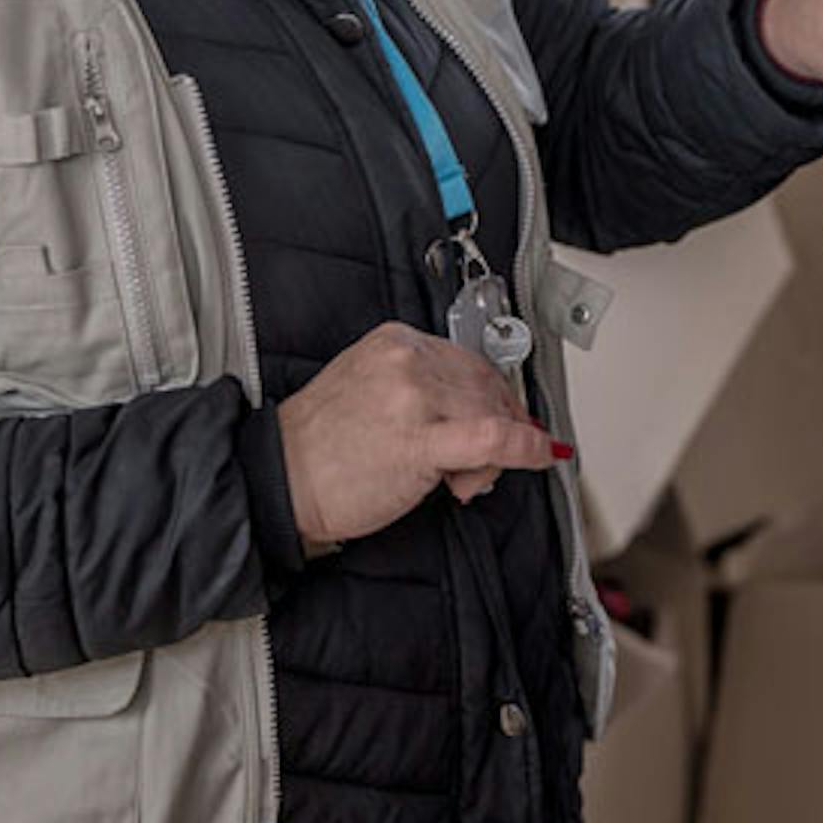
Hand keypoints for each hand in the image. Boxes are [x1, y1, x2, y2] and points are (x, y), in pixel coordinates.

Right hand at [279, 324, 562, 549]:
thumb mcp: (371, 391)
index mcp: (395, 341)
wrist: (281, 481)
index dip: (498, 394)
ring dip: (495, 453)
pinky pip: (493, 439)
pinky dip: (525, 448)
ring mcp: (413, 397)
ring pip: (491, 414)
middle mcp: (407, 361)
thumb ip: (424, 392)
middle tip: (486, 462)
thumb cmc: (320, 447)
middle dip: (500, 425)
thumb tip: (480, 418)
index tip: (512, 417)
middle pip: (485, 386)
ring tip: (465, 480)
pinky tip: (541, 455)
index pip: (469, 360)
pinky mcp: (419, 440)